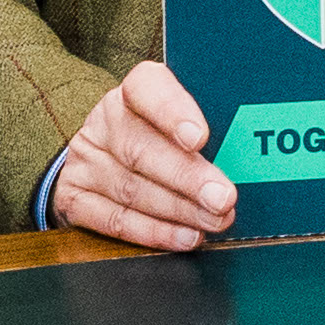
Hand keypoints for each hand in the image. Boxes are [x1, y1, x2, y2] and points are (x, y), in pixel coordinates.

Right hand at [54, 59, 236, 251]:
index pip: (146, 88)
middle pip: (140, 148)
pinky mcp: (74, 197)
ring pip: (131, 189)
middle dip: (186, 177)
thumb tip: (249, 150)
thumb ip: (208, 128)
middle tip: (222, 197)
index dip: (173, 113)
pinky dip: (154, 232)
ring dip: (179, 210)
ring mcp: (86, 161)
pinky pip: (115, 220)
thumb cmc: (158, 136)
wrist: (102, 156)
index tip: (200, 137)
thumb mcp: (180, 119)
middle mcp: (105, 122)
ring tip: (214, 220)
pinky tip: (185, 236)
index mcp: (133, 93)